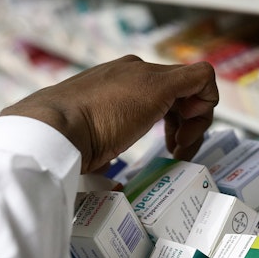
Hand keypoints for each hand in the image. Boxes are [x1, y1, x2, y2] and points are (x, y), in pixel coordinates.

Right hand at [0, 55, 217, 173]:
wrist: (52, 129)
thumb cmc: (62, 144)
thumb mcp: (89, 143)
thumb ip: (103, 152)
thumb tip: (112, 185)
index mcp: (116, 82)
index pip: (162, 94)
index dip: (176, 121)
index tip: (170, 147)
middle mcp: (133, 72)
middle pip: (181, 91)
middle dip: (188, 124)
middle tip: (178, 152)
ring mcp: (145, 75)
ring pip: (195, 87)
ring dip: (197, 122)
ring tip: (179, 149)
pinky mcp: (158, 84)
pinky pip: (203, 78)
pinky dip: (206, 105)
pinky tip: (186, 133)